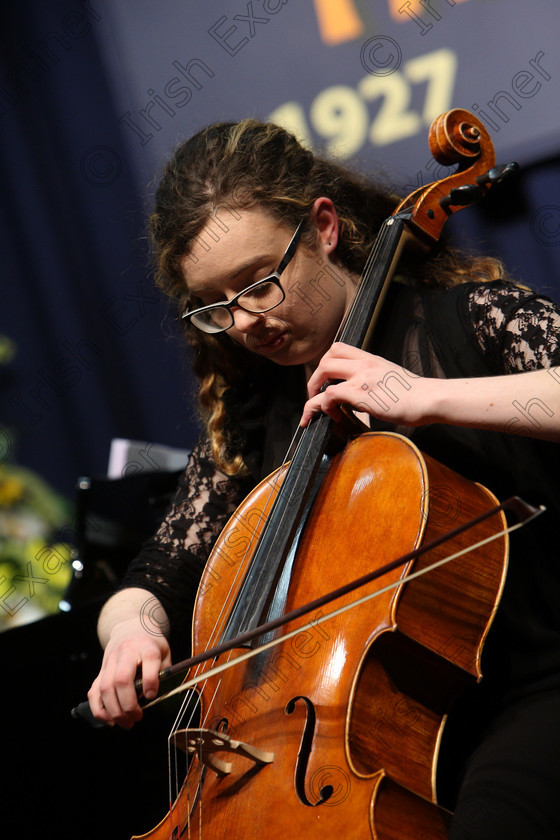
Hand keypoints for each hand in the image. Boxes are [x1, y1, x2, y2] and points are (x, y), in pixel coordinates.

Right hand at [88, 591, 171, 728]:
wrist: (130, 628)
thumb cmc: (150, 644)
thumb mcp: (164, 652)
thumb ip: (163, 672)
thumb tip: (154, 697)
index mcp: (146, 646)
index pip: (149, 660)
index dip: (150, 681)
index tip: (152, 695)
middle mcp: (126, 652)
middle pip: (121, 679)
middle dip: (128, 704)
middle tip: (137, 717)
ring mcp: (110, 661)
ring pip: (105, 688)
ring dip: (114, 710)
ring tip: (126, 723)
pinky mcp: (101, 670)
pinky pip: (94, 692)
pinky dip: (99, 709)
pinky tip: (110, 719)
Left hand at [301, 343, 426, 427]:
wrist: (430, 398)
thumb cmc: (416, 395)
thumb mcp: (391, 378)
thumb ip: (374, 381)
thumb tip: (362, 397)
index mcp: (371, 359)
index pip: (338, 348)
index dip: (326, 363)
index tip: (325, 380)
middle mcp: (364, 364)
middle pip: (325, 358)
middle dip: (314, 379)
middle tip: (315, 395)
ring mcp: (361, 377)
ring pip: (322, 372)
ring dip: (313, 393)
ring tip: (317, 410)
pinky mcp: (360, 394)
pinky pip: (329, 395)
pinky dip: (324, 407)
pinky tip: (335, 417)